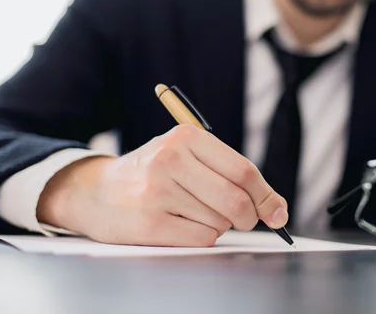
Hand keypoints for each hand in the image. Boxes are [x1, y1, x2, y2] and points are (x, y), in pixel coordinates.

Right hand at [37, 124, 287, 246]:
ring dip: (218, 224)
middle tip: (244, 220)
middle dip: (249, 216)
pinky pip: (202, 238)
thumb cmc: (154, 173)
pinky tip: (181, 224)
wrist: (97, 192)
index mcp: (186, 137)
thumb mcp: (187, 156)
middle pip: (237, 199)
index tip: (278, 211)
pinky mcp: (149, 222)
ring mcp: (157, 190)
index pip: (244, 170)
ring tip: (192, 211)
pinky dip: (202, 237)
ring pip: (220, 221)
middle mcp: (171, 158)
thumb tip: (277, 207)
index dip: (267, 196)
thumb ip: (230, 174)